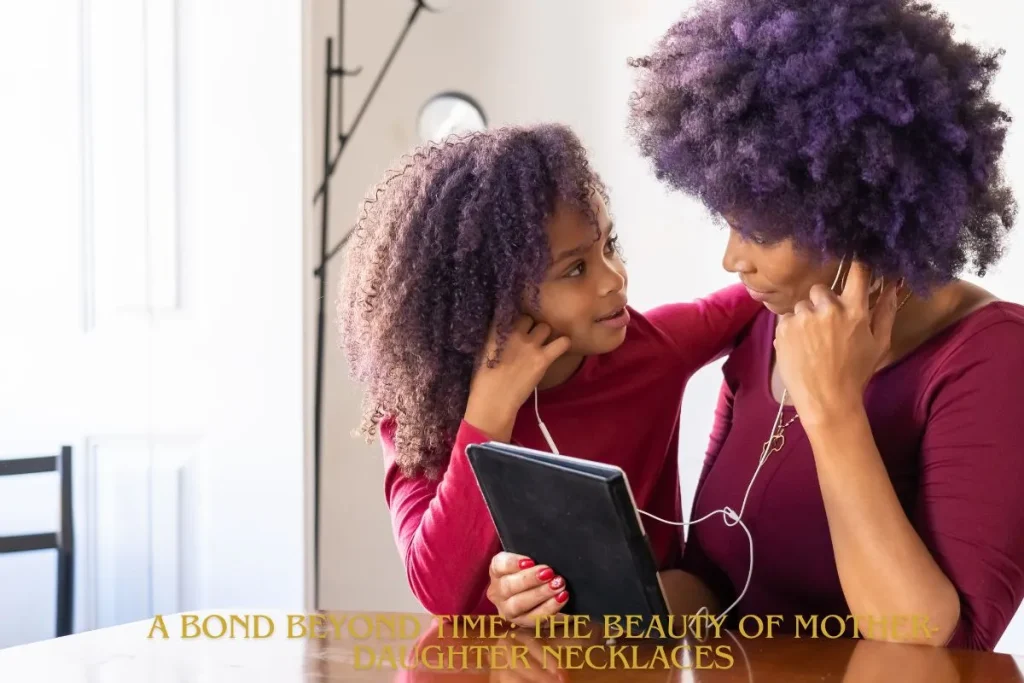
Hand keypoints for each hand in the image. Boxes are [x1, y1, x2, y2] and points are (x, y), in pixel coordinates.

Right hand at [465, 315, 570, 441]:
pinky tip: (559, 348)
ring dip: (545, 334)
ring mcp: (531, 345)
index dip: (515, 319)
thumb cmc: (482, 380)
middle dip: (531, 326)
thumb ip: (493, 338)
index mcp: (497, 331)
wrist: (493, 400)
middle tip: (530, 337)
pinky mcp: (543, 358)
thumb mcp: (482, 352)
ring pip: (546, 327)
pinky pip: (563, 343)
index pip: (510, 312)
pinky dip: (563, 344)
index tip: (516, 325)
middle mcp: (515, 333)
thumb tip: (502, 331)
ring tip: (544, 343)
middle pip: (530, 318)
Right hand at [486, 552, 568, 627]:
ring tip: (558, 585)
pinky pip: (534, 618)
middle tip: (549, 573)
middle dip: (530, 579)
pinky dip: (550, 607)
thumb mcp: (529, 563)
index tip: (530, 561)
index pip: (499, 565)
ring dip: (540, 594)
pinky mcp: (522, 622)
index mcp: (497, 572)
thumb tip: (548, 554)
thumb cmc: (533, 573)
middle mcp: (498, 592)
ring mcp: (508, 610)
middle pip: (508, 586)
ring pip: (519, 604)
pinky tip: (561, 597)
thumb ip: (533, 559)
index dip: (513, 563)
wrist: (537, 595)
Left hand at [774, 262, 898, 425]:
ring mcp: (803, 317)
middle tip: (827, 326)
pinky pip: (786, 318)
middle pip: (821, 290)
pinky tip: (800, 347)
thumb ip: (886, 311)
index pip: (857, 272)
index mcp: (855, 310)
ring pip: (802, 305)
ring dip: (806, 318)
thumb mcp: (879, 343)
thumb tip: (892, 284)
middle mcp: (827, 309)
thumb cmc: (856, 373)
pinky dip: (791, 329)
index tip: (852, 264)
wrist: (826, 399)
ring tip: (813, 342)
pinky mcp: (784, 327)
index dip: (855, 266)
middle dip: (823, 303)